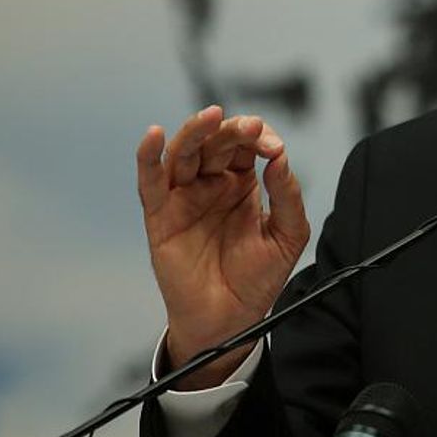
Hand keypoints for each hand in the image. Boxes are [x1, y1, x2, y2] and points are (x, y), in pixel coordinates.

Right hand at [136, 105, 309, 388]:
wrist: (231, 319)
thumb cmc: (257, 278)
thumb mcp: (288, 235)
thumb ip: (288, 196)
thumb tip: (280, 158)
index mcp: (242, 182)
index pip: (246, 145)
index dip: (259, 137)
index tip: (273, 147)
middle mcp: (211, 183)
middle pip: (216, 142)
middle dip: (233, 130)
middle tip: (249, 128)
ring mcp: (184, 197)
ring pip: (184, 152)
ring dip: (195, 131)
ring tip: (210, 117)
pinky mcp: (161, 215)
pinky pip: (150, 181)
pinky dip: (148, 156)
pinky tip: (153, 135)